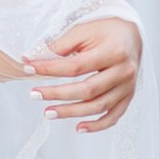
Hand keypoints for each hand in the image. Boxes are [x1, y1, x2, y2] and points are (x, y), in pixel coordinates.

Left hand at [25, 14, 140, 133]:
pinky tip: (78, 128)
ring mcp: (128, 87)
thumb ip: (61, 46)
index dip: (50, 69)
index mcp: (114, 51)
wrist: (130, 34)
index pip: (76, 66)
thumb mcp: (83, 30)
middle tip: (34, 94)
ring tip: (48, 113)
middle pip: (88, 90)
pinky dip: (97, 125)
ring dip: (71, 112)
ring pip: (98, 106)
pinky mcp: (128, 97)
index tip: (28, 68)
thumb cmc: (104, 31)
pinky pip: (113, 116)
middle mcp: (124, 71)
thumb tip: (31, 59)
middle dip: (57, 94)